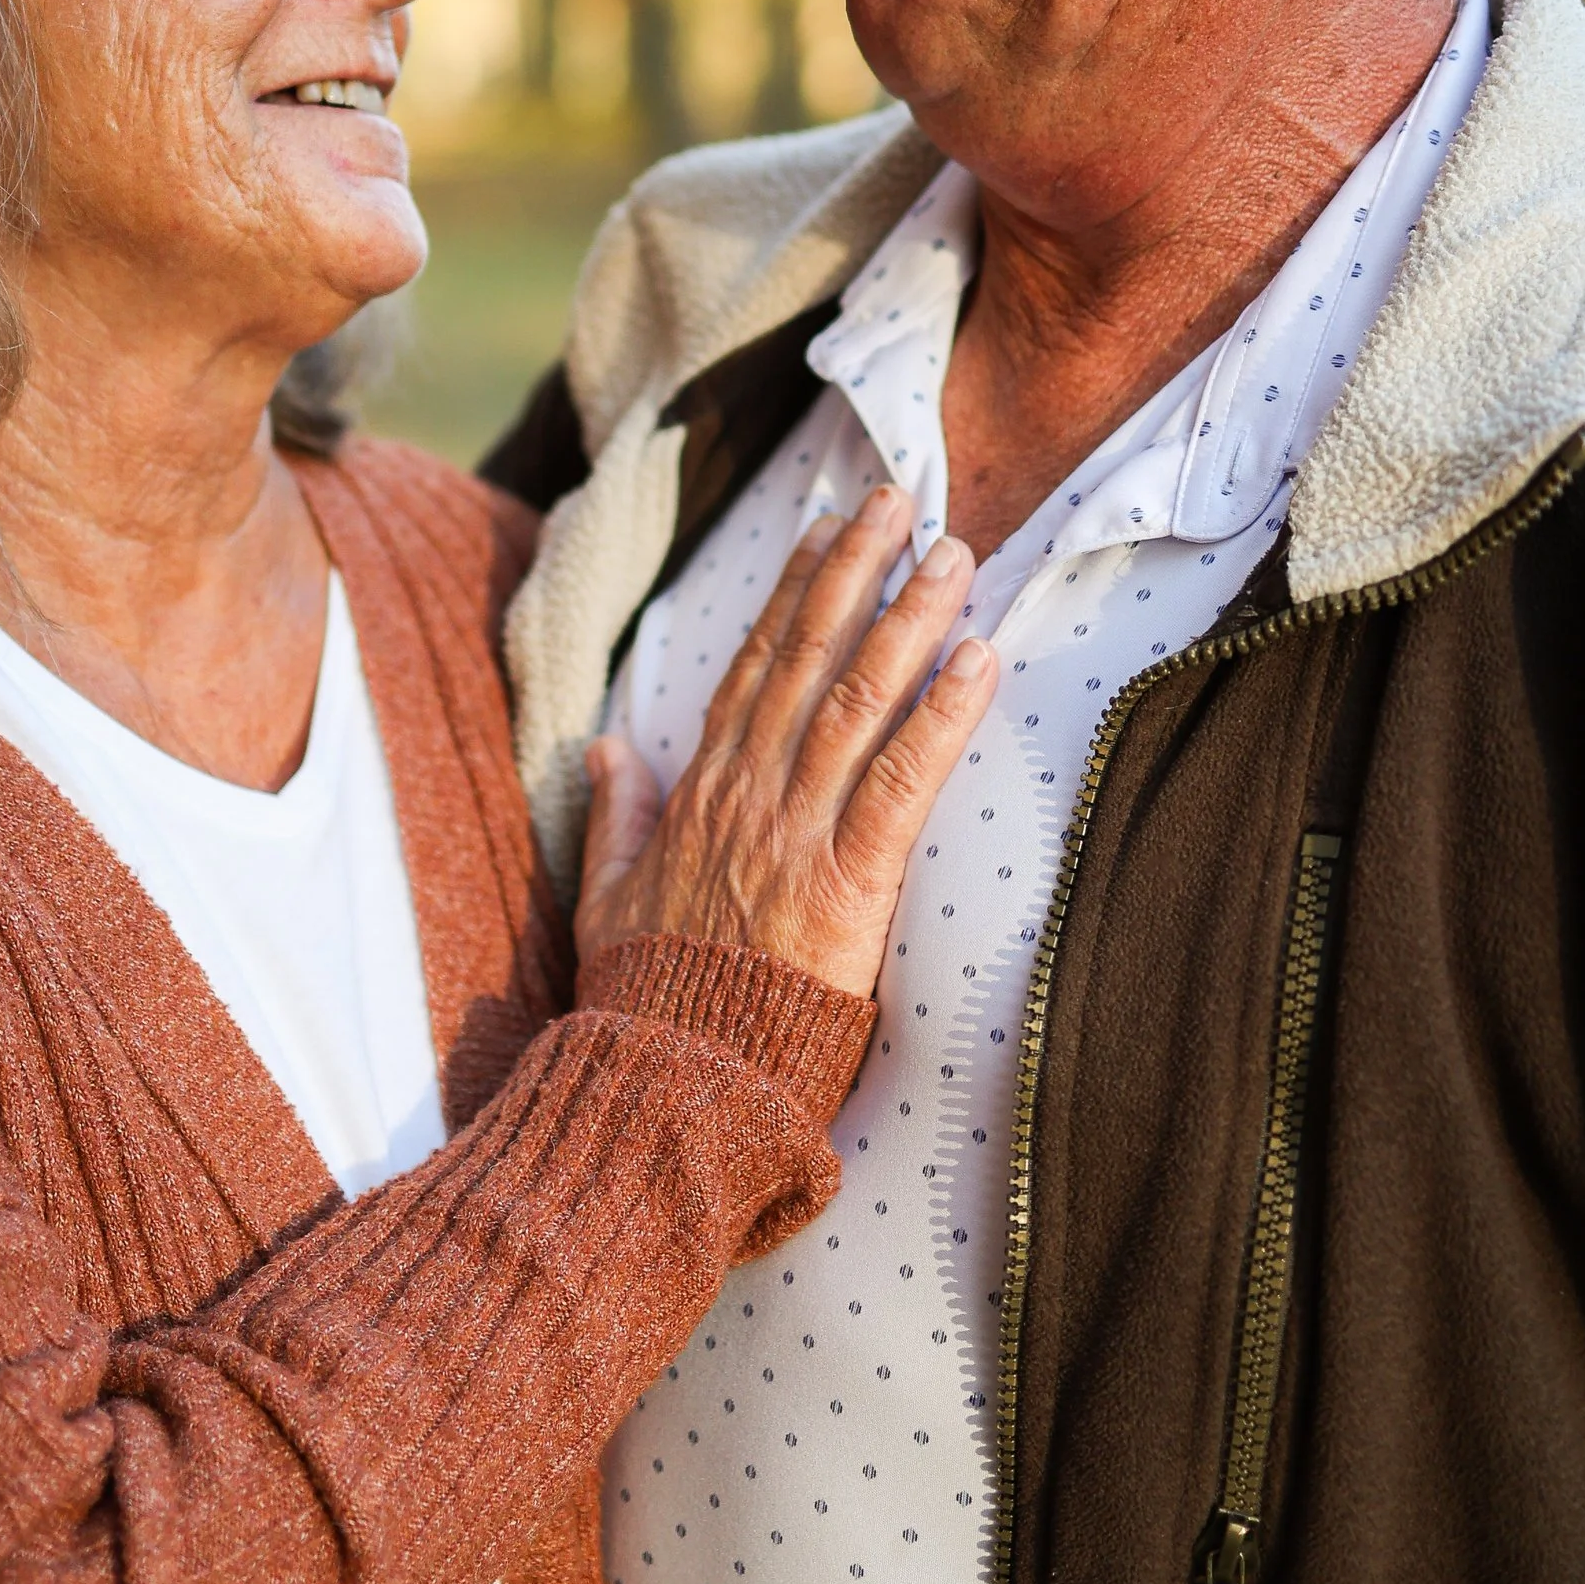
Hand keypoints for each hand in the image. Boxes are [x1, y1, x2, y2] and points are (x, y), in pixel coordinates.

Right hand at [575, 486, 996, 1002]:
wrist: (668, 1082)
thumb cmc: (646, 1001)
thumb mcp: (606, 899)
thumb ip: (616, 818)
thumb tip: (607, 749)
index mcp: (702, 796)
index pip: (752, 670)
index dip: (792, 594)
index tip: (823, 531)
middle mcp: (748, 796)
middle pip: (808, 659)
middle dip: (855, 571)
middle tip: (898, 501)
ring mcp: (794, 835)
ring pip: (857, 702)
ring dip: (908, 620)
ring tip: (952, 555)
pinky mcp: (843, 884)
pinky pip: (899, 784)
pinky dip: (940, 719)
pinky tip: (978, 663)